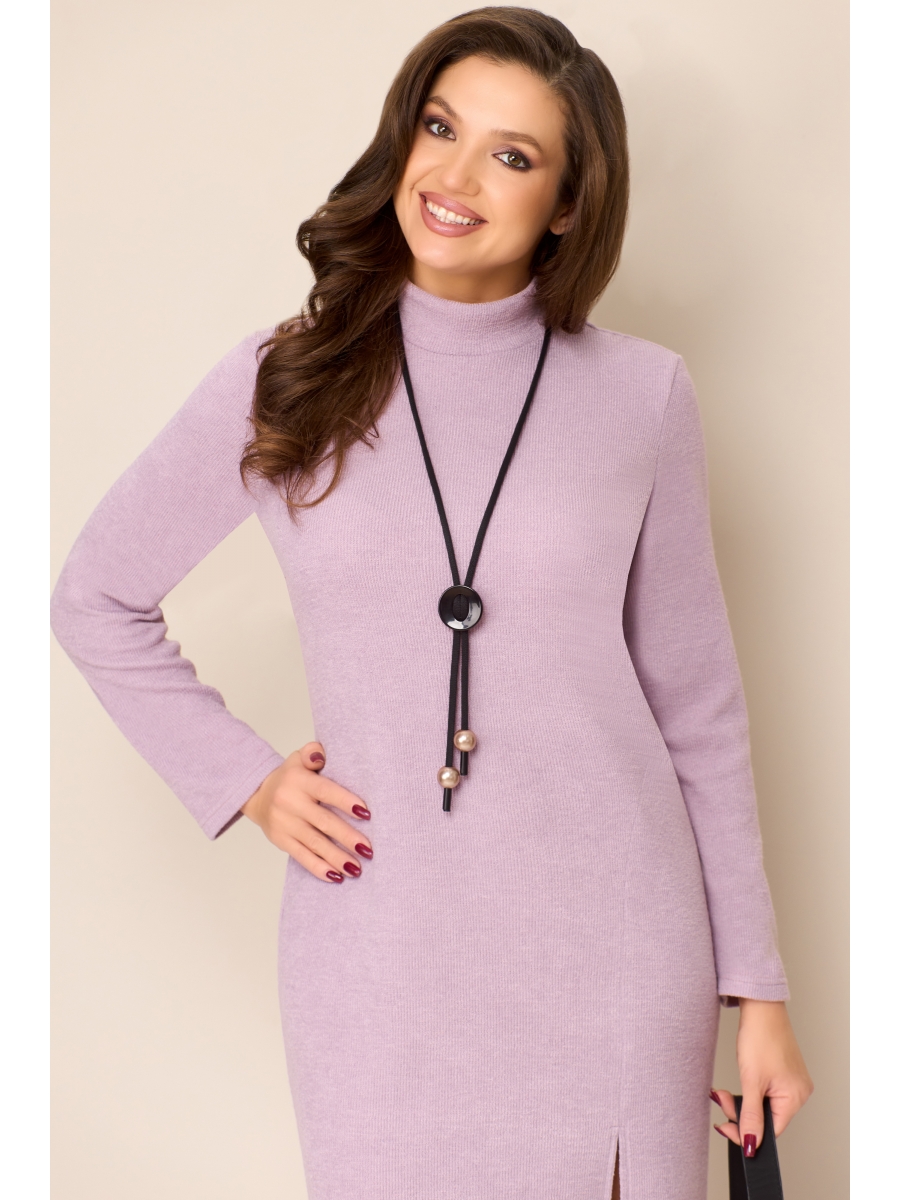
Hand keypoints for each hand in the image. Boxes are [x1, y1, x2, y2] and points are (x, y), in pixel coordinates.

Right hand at [241, 742, 371, 882]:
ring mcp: (285, 824)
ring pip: (314, 843)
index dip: (346, 801)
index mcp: (299, 780)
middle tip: (368, 849)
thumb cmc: (290, 776)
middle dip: (347, 837)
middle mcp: (290, 803)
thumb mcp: (298, 758)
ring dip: (337, 857)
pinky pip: (301, 856)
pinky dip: (319, 868)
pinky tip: (336, 876)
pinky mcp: (281, 840)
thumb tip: (320, 756)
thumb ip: (312, 752)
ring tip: (357, 868)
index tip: (366, 813)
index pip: (326, 791)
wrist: (257, 794)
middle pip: (323, 822)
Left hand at [711, 999, 812, 1157]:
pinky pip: (767, 1092)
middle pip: (767, 1118)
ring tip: (726, 1091)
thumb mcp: (751, 1081)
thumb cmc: (760, 1036)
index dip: (747, 1132)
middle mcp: (799, 1091)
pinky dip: (751, 1091)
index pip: (772, 1130)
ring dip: (743, 1101)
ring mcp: (793, 1081)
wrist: (760, 1006)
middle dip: (741, 1113)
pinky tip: (742, 1082)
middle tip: (722, 1100)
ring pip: (764, 1105)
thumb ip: (751, 1116)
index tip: (726, 1127)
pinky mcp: (785, 1072)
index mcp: (795, 1097)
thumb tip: (752, 1144)